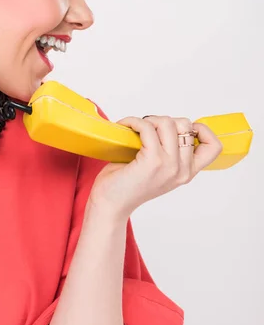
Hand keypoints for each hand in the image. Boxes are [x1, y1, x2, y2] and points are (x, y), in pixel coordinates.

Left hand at [89, 115, 222, 219]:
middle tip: (146, 129)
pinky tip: (125, 126)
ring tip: (135, 128)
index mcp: (187, 172)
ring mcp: (169, 165)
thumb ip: (170, 152)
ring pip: (168, 123)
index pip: (214, 146)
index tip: (178, 129)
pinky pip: (147, 128)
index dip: (201, 130)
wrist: (111, 204)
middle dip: (164, 121)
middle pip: (186, 125)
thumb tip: (167, 122)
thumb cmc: (128, 184)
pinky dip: (134, 122)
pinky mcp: (152, 161)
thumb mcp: (159, 169)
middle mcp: (182, 170)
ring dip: (149, 120)